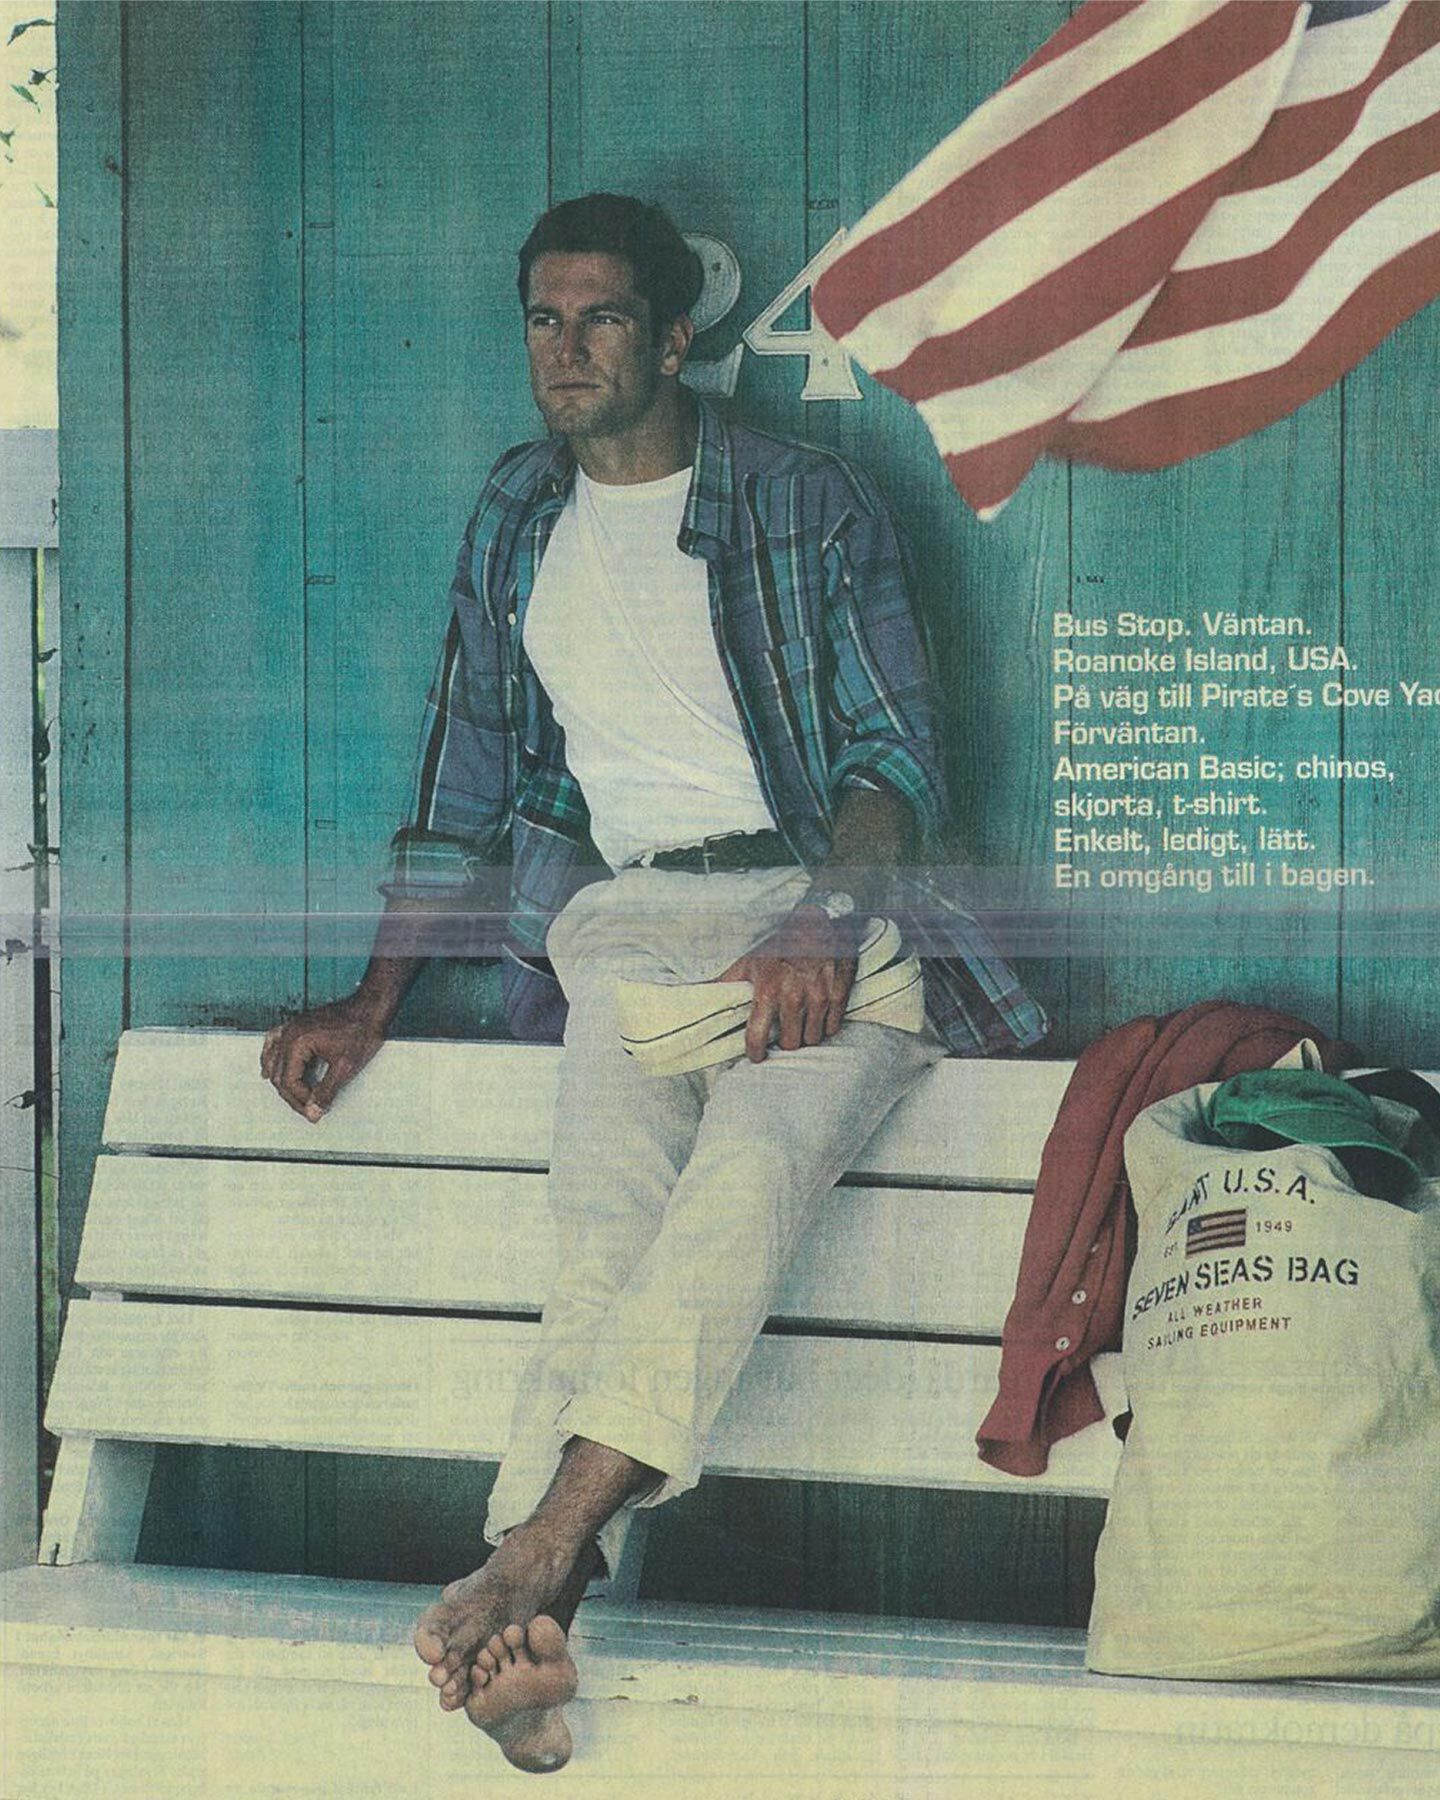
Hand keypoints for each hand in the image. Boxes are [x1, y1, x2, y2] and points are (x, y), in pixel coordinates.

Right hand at [259, 995, 387, 1120]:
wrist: (370, 1008)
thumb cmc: (361, 1031)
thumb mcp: (345, 1067)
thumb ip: (326, 1091)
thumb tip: (313, 1110)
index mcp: (297, 1042)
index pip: (288, 1081)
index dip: (300, 1100)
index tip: (314, 1111)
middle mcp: (289, 1033)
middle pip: (279, 1073)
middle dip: (293, 1095)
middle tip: (309, 1110)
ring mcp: (292, 1027)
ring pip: (274, 1061)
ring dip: (281, 1081)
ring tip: (295, 1098)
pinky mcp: (298, 1025)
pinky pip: (274, 1043)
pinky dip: (271, 1058)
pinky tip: (270, 1069)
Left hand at [715, 906, 858, 1062]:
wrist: (815, 920)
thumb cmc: (778, 942)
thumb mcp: (748, 959)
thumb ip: (725, 982)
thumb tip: (697, 993)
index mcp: (768, 990)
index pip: (758, 1036)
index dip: (756, 1052)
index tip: (756, 1055)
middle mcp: (794, 996)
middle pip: (790, 1043)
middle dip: (785, 1042)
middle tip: (783, 1034)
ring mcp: (819, 995)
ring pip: (813, 1038)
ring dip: (806, 1034)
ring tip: (801, 1024)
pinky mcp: (839, 993)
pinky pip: (833, 1026)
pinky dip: (826, 1025)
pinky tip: (819, 1014)